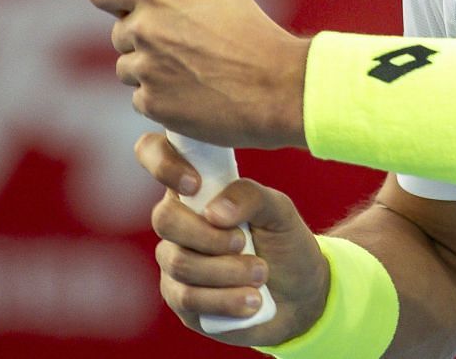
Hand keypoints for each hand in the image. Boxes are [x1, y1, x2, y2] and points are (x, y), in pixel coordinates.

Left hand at [88, 0, 305, 147]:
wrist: (278, 88)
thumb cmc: (257, 37)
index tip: (120, 2)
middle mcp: (144, 29)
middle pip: (119, 32)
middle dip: (142, 37)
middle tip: (177, 43)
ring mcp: (146, 70)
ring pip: (129, 68)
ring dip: (150, 69)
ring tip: (192, 71)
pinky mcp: (152, 105)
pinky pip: (142, 98)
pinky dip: (161, 98)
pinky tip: (193, 94)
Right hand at [138, 132, 329, 345]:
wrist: (301, 293)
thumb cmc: (283, 240)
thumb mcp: (279, 210)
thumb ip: (250, 197)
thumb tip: (213, 212)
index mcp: (196, 188)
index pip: (155, 154)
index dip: (163, 163)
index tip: (194, 184)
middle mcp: (178, 222)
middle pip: (165, 220)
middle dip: (209, 235)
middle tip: (244, 242)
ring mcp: (174, 262)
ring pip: (180, 264)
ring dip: (227, 271)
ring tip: (261, 274)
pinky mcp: (181, 301)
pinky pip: (189, 299)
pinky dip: (226, 299)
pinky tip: (252, 301)